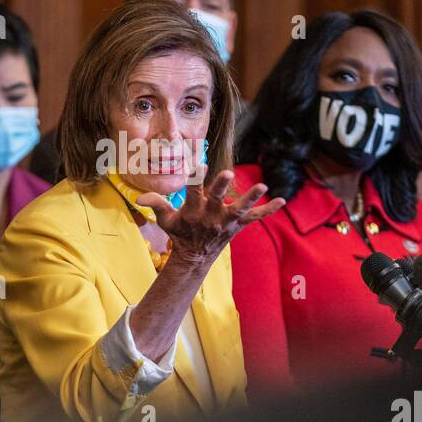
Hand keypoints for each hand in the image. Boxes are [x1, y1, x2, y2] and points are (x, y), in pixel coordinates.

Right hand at [138, 165, 284, 266]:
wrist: (195, 257)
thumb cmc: (180, 233)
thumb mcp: (165, 220)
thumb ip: (155, 205)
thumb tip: (139, 198)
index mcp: (193, 210)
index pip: (192, 191)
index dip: (195, 177)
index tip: (199, 164)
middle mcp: (211, 215)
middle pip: (216, 198)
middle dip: (221, 186)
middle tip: (227, 173)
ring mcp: (226, 221)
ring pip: (240, 209)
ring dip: (251, 198)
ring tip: (263, 187)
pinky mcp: (238, 225)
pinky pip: (256, 218)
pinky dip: (268, 210)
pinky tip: (281, 200)